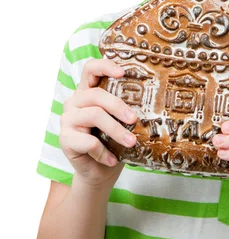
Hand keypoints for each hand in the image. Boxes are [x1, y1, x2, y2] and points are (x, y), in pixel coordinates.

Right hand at [59, 58, 137, 187]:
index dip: (105, 66)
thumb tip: (153, 101)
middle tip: (134, 119)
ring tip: (131, 142)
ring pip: (94, 115)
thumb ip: (127, 108)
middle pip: (96, 94)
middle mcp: (75, 102)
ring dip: (116, 130)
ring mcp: (67, 119)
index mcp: (88, 92)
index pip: (90, 69)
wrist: (98, 172)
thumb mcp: (121, 122)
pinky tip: (113, 160)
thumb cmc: (113, 142)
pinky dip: (104, 152)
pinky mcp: (64, 139)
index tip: (123, 73)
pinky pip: (89, 141)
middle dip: (118, 106)